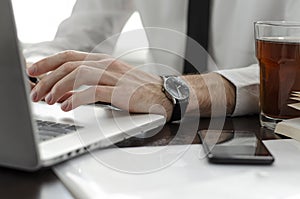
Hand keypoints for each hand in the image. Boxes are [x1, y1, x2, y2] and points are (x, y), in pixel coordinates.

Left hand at [27, 51, 173, 119]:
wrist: (165, 95)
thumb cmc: (139, 90)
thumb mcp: (111, 82)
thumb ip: (89, 84)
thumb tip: (65, 92)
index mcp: (103, 61)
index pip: (70, 56)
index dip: (49, 62)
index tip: (33, 71)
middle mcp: (107, 65)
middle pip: (70, 65)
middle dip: (48, 78)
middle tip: (36, 93)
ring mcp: (115, 77)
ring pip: (79, 75)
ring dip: (59, 87)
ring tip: (48, 100)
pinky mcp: (122, 91)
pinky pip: (94, 92)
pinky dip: (77, 98)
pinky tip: (67, 105)